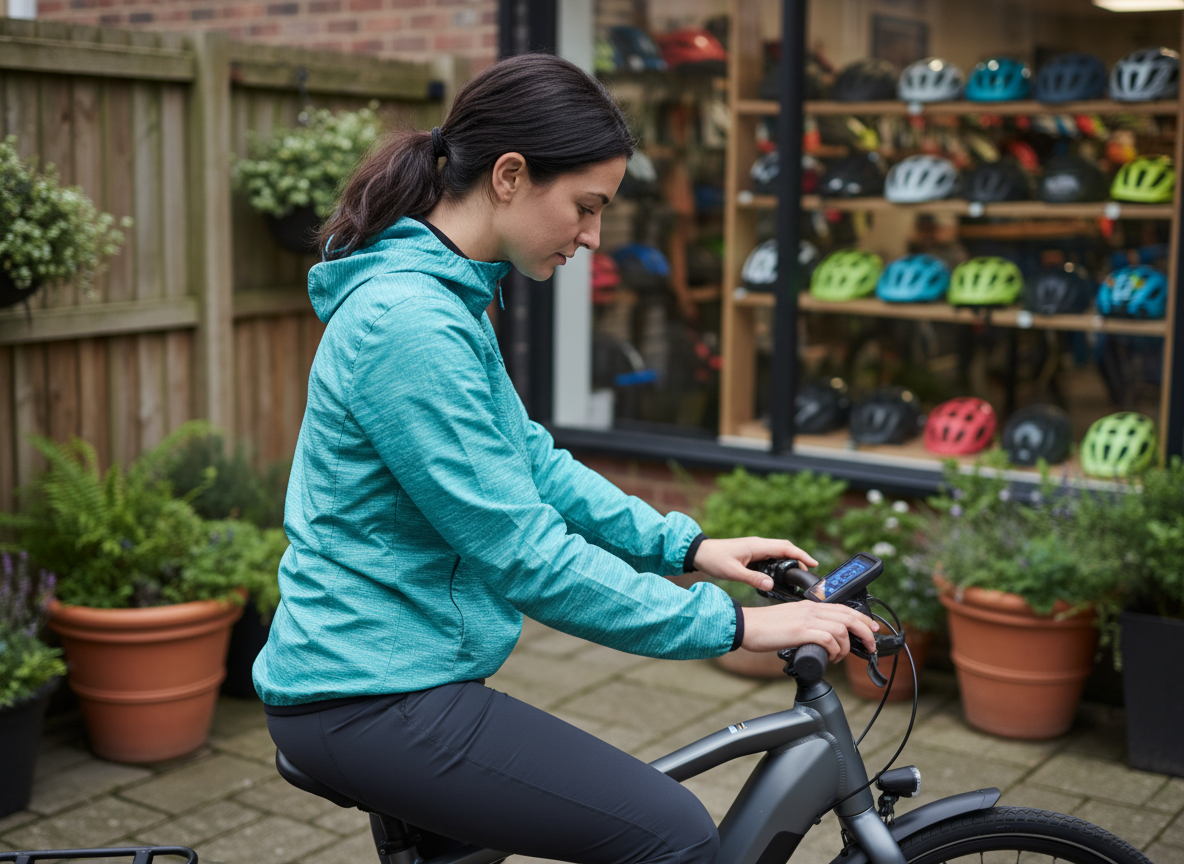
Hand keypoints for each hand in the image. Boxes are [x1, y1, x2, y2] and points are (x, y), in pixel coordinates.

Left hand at [693, 537, 818, 591]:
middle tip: (808, 571)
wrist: (699, 552)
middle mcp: (758, 544)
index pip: (785, 548)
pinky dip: (779, 562)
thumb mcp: (733, 572)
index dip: (801, 555)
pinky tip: (779, 573)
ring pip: (778, 551)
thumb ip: (752, 578)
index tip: (814, 563)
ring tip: (797, 573)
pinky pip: (770, 555)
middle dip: (799, 557)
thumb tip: (771, 584)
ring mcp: (755, 547)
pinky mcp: (751, 552)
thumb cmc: (714, 560)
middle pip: (785, 547)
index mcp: (757, 546)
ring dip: (789, 559)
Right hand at [740, 601, 878, 661]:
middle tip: (871, 646)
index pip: (843, 607)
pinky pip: (828, 638)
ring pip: (842, 628)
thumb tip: (821, 641)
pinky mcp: (800, 631)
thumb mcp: (791, 621)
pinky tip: (831, 656)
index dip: (862, 618)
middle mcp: (811, 609)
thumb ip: (807, 625)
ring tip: (840, 656)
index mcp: (809, 606)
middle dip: (865, 632)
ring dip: (847, 646)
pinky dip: (835, 649)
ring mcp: (806, 619)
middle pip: (848, 616)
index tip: (872, 628)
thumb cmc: (765, 627)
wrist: (747, 625)